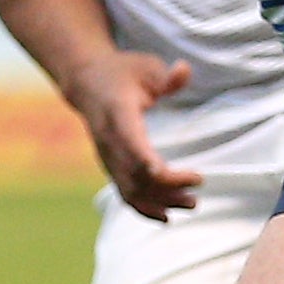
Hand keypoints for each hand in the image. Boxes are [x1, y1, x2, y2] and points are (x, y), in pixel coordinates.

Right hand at [66, 50, 202, 219]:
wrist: (86, 82)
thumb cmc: (122, 73)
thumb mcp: (146, 66)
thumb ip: (166, 76)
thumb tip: (184, 70)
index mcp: (117, 115)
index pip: (129, 142)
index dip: (144, 160)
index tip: (164, 172)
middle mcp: (109, 141)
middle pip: (133, 173)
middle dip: (164, 187)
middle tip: (196, 190)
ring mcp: (108, 157)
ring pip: (130, 188)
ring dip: (160, 201)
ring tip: (191, 203)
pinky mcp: (111, 166)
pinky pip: (124, 193)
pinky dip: (143, 208)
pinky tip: (166, 217)